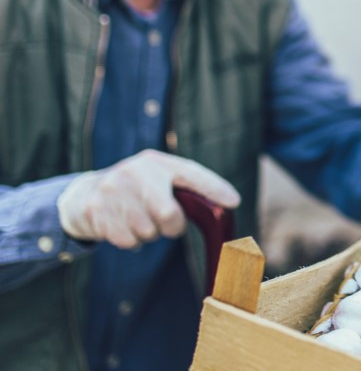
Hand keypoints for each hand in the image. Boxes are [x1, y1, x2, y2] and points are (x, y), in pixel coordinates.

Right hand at [56, 149, 240, 248]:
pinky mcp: (97, 211)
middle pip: (168, 214)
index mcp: (156, 162)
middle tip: (167, 224)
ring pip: (148, 232)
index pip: (192, 173)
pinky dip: (132, 241)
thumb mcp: (157, 180)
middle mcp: (135, 172)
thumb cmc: (135, 191)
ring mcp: (113, 191)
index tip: (234, 201)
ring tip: (138, 220)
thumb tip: (227, 205)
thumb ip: (184, 189)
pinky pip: (129, 241)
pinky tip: (123, 226)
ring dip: (149, 234)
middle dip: (173, 227)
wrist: (84, 195)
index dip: (214, 188)